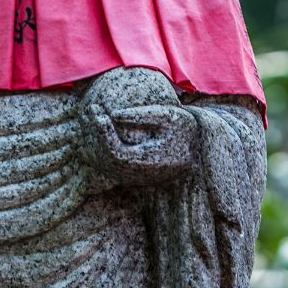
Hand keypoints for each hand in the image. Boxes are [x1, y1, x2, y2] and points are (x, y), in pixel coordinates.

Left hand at [81, 68, 197, 187]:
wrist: (197, 147)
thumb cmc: (184, 128)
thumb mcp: (168, 115)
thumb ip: (142, 115)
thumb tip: (114, 114)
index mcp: (149, 162)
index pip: (115, 153)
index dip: (103, 134)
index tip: (98, 112)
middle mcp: (140, 174)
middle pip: (106, 160)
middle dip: (95, 135)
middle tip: (90, 110)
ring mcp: (136, 177)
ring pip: (105, 164)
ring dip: (94, 141)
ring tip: (92, 116)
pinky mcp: (133, 173)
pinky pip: (110, 163)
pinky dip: (101, 145)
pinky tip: (99, 126)